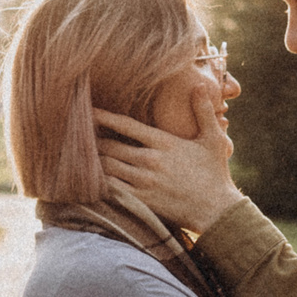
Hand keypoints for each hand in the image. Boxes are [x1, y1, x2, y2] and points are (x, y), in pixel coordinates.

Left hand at [91, 105, 244, 232]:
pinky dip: (99, 181)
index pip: (126, 125)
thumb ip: (203, 111)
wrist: (218, 211)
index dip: (104, 116)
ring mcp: (144, 182)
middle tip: (79, 134)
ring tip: (80, 154)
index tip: (89, 110)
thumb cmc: (215, 174)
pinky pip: (111, 188)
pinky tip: (90, 177)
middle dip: (93, 140)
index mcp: (164, 143)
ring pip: (107, 167)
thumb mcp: (213, 139)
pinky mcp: (141, 200)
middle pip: (110, 146)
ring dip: (93, 160)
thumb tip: (197, 85)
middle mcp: (150, 160)